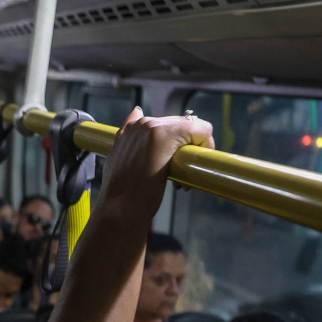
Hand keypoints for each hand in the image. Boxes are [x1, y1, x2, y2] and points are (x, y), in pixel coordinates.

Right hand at [99, 108, 214, 217]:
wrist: (119, 209)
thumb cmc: (119, 192)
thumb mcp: (116, 157)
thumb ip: (126, 137)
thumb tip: (136, 112)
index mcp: (132, 127)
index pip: (168, 127)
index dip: (175, 147)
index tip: (168, 168)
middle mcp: (143, 123)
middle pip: (183, 127)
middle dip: (185, 150)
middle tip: (176, 180)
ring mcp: (155, 128)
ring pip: (195, 128)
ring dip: (192, 153)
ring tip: (178, 181)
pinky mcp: (169, 135)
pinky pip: (202, 130)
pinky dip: (205, 147)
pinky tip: (191, 169)